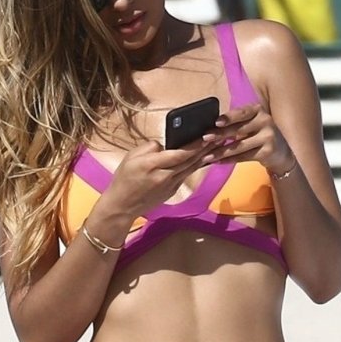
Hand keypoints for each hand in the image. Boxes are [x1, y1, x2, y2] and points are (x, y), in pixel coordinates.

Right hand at [88, 132, 223, 236]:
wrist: (122, 205)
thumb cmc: (124, 179)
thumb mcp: (130, 157)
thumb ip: (150, 148)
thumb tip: (165, 145)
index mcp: (152, 165)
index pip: (178, 154)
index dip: (194, 145)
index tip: (206, 136)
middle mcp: (164, 176)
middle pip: (189, 161)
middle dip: (205, 148)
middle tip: (218, 136)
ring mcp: (170, 185)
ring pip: (191, 168)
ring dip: (204, 157)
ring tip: (215, 145)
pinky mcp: (173, 191)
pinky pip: (187, 175)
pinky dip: (196, 166)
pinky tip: (203, 158)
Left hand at [213, 103, 296, 177]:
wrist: (281, 153)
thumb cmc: (258, 135)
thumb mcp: (251, 124)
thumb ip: (236, 123)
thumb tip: (211, 127)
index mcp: (258, 111)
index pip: (242, 112)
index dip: (229, 117)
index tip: (216, 122)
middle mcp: (265, 121)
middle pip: (238, 129)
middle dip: (220, 135)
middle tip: (205, 139)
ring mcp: (268, 137)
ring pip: (239, 145)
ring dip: (221, 151)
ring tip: (206, 156)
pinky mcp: (268, 152)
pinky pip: (244, 156)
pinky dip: (229, 160)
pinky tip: (218, 161)